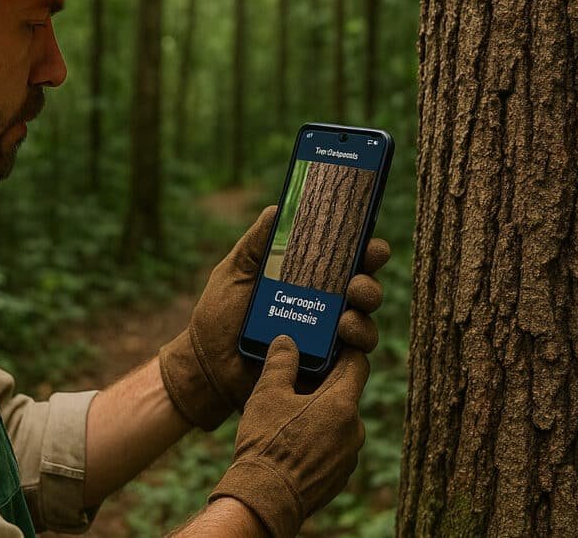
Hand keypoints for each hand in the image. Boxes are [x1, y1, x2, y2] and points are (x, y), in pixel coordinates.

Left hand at [158, 206, 390, 429]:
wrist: (207, 365)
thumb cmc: (219, 315)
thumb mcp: (235, 272)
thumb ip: (256, 243)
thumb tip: (277, 210)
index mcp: (307, 278)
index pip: (346, 260)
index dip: (365, 250)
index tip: (370, 245)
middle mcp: (323, 306)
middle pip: (363, 289)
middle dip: (369, 284)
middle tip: (356, 285)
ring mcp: (326, 338)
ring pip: (364, 322)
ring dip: (363, 316)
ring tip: (345, 317)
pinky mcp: (324, 368)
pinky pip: (354, 358)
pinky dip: (355, 346)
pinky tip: (341, 339)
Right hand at [208, 336, 369, 537]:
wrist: (266, 498)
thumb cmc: (267, 443)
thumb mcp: (267, 395)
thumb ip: (281, 363)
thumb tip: (287, 342)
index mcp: (342, 404)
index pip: (358, 364)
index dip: (344, 351)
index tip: (329, 345)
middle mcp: (355, 430)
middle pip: (346, 395)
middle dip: (325, 386)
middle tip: (299, 381)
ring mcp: (349, 456)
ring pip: (341, 423)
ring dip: (322, 415)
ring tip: (292, 415)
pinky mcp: (340, 476)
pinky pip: (335, 448)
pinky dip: (321, 440)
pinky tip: (294, 442)